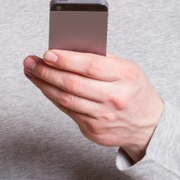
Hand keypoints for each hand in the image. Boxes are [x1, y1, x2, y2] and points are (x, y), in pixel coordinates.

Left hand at [22, 49, 163, 161]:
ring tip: (31, 71)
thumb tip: (66, 48)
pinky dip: (52, 97)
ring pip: (66, 99)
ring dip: (44, 84)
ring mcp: (104, 117)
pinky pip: (67, 111)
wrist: (148, 125)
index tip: (47, 53)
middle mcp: (115, 98)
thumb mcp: (127, 68)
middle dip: (47, 71)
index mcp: (125, 76)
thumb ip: (101, 58)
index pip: (91, 66)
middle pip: (73, 83)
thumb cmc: (133, 89)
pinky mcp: (94, 131)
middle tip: (31, 61)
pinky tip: (44, 86)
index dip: (66, 59)